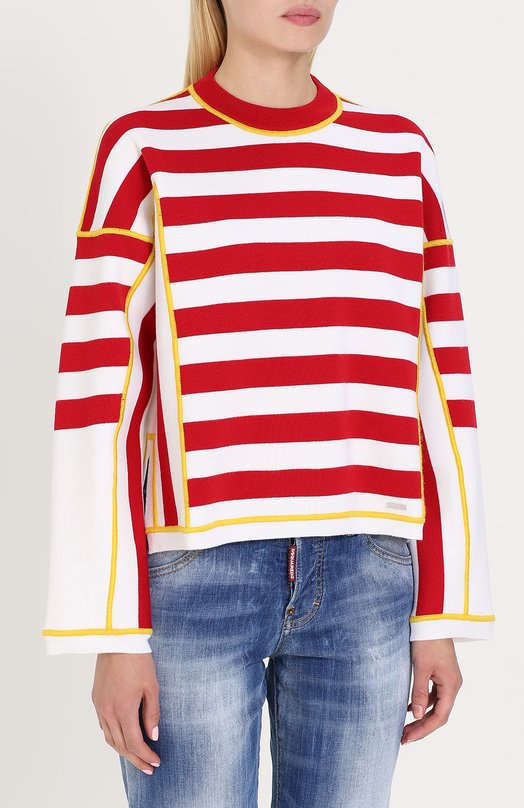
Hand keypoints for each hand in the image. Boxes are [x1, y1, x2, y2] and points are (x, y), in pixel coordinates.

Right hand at [92, 653, 161, 774]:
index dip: (146, 755)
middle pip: (121, 745)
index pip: (135, 743)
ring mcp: (100, 705)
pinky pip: (104, 725)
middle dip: (136, 759)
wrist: (116, 640)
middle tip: (148, 768)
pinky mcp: (96, 699)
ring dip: (123, 751)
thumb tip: (153, 736)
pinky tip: (123, 738)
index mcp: (123, 709)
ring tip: (136, 758)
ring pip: (110, 738)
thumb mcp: (152, 686)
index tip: (156, 762)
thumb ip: (152, 713)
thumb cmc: (138, 660)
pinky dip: (114, 737)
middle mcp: (108, 711)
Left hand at [401, 638, 462, 743]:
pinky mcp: (440, 673)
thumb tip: (418, 716)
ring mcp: (447, 679)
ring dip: (421, 717)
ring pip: (436, 705)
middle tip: (403, 737)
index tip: (407, 738)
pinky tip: (409, 707)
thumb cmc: (427, 640)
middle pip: (439, 714)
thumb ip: (419, 692)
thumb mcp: (421, 667)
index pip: (439, 717)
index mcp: (451, 686)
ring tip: (405, 726)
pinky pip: (433, 694)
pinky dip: (422, 703)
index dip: (423, 730)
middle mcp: (453, 685)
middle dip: (422, 727)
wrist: (433, 619)